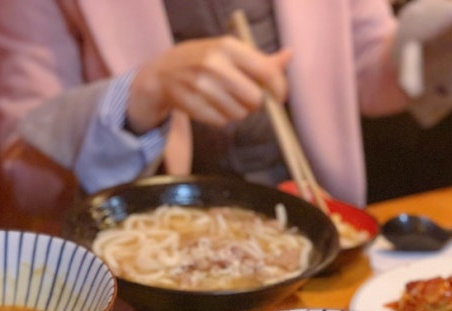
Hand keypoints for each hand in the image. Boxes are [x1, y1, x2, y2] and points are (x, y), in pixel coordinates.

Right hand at [126, 36, 291, 132]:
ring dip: (237, 111)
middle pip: (254, 99)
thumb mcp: (229, 51)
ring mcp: (201, 86)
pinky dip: (222, 118)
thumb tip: (289, 56)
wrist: (162, 73)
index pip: (266, 72)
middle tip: (244, 97)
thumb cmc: (203, 59)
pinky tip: (212, 106)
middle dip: (254, 103)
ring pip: (239, 114)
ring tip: (224, 99)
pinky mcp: (193, 106)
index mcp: (228, 47)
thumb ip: (261, 59)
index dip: (279, 88)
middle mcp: (214, 64)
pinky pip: (222, 122)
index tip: (280, 97)